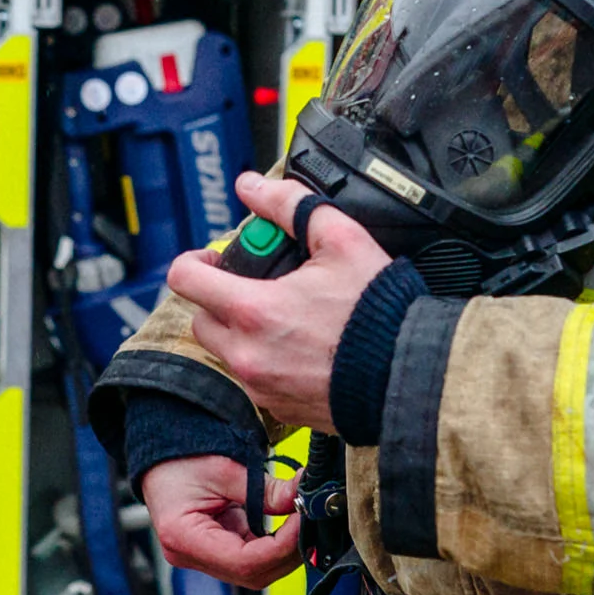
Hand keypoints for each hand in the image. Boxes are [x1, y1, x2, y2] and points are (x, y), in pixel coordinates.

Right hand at [143, 456, 302, 589]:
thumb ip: (264, 490)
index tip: (302, 521)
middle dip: (286, 552)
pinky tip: (287, 524)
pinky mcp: (215, 552)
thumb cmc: (178, 460)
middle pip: (251, 574)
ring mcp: (203, 558)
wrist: (159, 460)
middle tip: (308, 521)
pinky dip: (273, 544)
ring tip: (300, 520)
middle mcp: (190, 556)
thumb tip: (299, 501)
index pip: (243, 562)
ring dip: (283, 550)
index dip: (280, 546)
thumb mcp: (223, 468)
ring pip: (255, 571)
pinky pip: (251, 558)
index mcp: (183, 538)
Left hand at [159, 171, 392, 440]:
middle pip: (201, 319)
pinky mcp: (278, 408)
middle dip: (221, 299)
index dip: (194, 261)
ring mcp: (261, 386)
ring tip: (284, 319)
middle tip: (256, 287)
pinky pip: (254, 381)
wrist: (409, 372)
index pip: (185, 279)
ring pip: (226, 353)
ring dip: (242, 333)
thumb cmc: (378, 310)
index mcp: (254, 310)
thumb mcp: (342, 240)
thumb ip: (290, 206)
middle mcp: (247, 354)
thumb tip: (252, 186)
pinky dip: (265, 363)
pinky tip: (300, 349)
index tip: (215, 259)